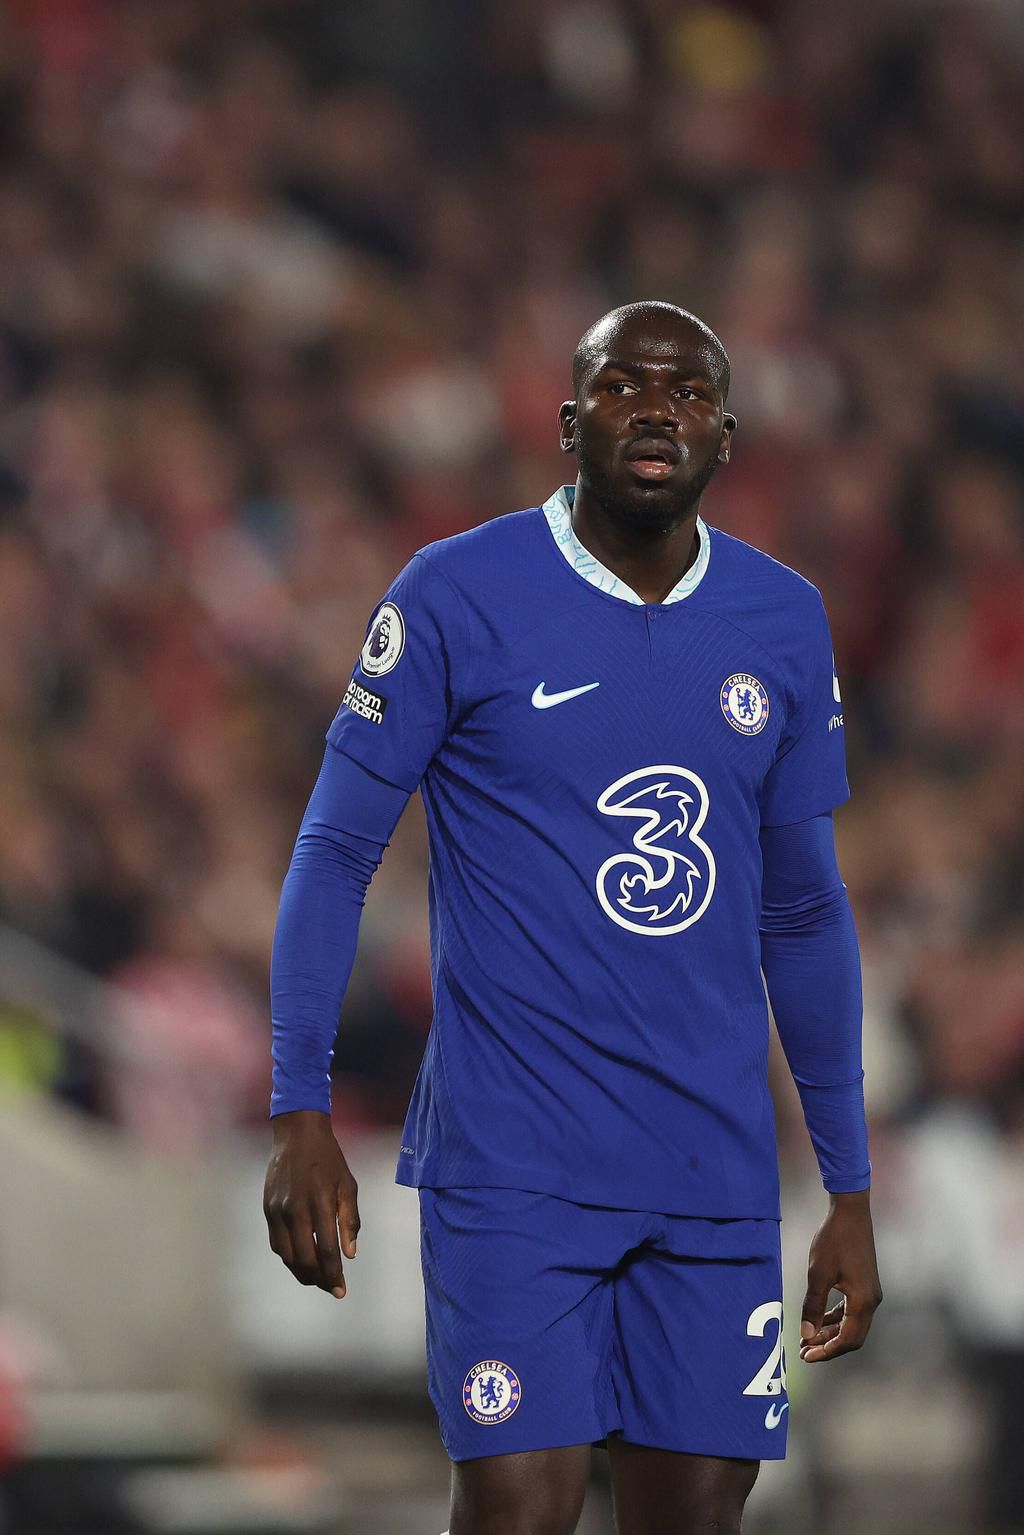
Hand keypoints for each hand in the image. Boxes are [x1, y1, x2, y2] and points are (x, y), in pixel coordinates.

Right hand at [263, 1109, 359, 1298]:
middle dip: (318, 1279)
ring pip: (287, 1255)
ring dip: (302, 1272)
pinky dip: (289, 1257)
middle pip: (304, 1259)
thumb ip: (349, 1220)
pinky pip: (277, 1243)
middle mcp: (295, 1209)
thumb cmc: (328, 1158)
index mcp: (319, 1202)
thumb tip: (350, 1254)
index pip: (326, 1249)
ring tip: (317, 1278)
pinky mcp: (267, 1209)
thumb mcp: (347, 1184)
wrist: (296, 1134)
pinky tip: (301, 1259)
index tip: (341, 1290)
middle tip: (331, 1287)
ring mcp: (277, 1210)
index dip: (334, 1274)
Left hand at [799, 1188, 881, 1362]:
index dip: (826, 1351)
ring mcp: (870, 1293)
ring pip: (851, 1324)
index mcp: (863, 1302)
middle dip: (828, 1346)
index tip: (806, 1357)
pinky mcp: (864, 1284)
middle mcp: (871, 1301)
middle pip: (852, 1337)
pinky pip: (851, 1311)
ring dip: (830, 1333)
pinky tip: (819, 1320)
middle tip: (805, 1352)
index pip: (847, 1340)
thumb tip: (806, 1334)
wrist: (851, 1212)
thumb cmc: (834, 1240)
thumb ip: (813, 1307)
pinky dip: (835, 1318)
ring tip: (808, 1338)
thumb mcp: (818, 1275)